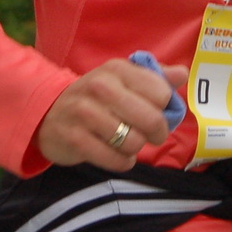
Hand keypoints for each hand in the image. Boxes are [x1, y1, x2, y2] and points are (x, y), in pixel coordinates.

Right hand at [36, 58, 187, 171]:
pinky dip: (123, 162)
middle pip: (152, 119)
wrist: (49, 113)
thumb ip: (155, 76)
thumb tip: (182, 74)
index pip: (161, 92)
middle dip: (157, 133)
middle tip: (151, 135)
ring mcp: (85, 113)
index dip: (165, 108)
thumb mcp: (123, 79)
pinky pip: (116, 160)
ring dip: (136, 148)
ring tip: (128, 142)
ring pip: (134, 142)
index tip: (156, 111)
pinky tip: (117, 154)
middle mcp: (100, 87)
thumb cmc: (96, 97)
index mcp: (117, 69)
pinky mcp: (75, 139)